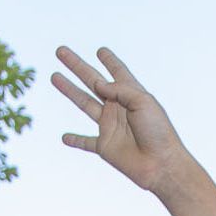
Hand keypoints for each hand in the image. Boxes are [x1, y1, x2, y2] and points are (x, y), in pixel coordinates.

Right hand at [54, 46, 189, 192]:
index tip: (101, 50)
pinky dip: (75, 140)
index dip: (109, 61)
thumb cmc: (159, 132)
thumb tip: (99, 84)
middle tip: (61, 52)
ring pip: (84, 103)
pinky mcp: (104, 146)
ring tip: (54, 76)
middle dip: (77, 66)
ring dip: (69, 90)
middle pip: (92, 81)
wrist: (161, 164)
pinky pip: (85, 143)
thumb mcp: (143, 102)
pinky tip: (64, 137)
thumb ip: (121, 89)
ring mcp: (110, 126)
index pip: (118, 72)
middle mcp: (118, 107)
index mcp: (131, 95)